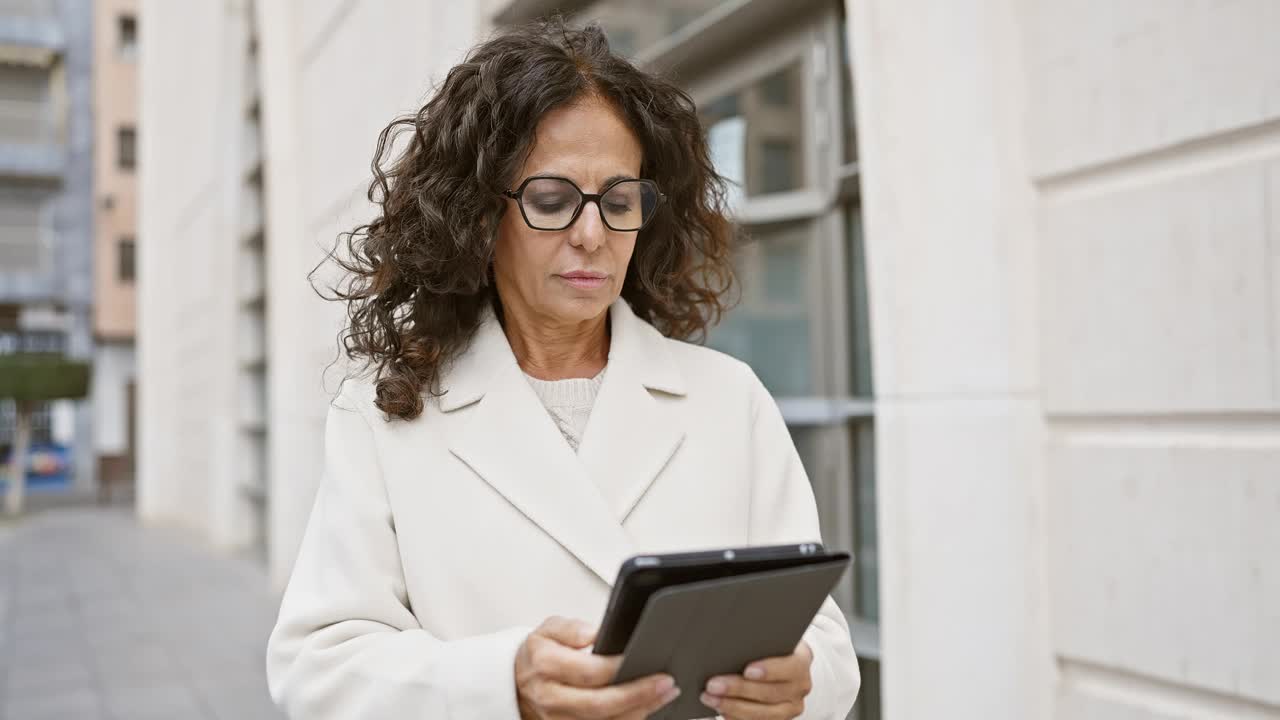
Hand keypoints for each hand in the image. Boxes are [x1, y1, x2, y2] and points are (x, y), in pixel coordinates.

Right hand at [515, 616, 681, 719]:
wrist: (517, 683)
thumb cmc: (538, 656)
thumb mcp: (548, 629)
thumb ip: (571, 628)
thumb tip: (593, 632)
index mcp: (545, 666)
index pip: (587, 672)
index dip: (616, 668)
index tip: (639, 658)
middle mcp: (551, 698)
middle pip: (599, 705)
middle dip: (637, 695)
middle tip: (665, 683)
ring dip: (639, 712)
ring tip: (664, 695)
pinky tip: (646, 708)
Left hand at [699, 640, 813, 719]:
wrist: (779, 663)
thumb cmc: (769, 646)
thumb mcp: (769, 637)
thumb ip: (757, 640)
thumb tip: (730, 640)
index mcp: (801, 660)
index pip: (791, 667)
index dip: (769, 671)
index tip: (747, 670)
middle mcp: (800, 686)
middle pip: (771, 693)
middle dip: (739, 689)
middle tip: (714, 685)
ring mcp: (791, 707)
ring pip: (764, 713)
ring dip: (733, 706)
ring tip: (711, 698)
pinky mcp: (779, 719)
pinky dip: (736, 717)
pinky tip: (720, 708)